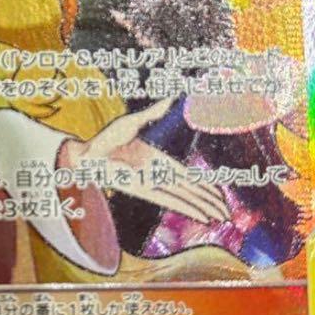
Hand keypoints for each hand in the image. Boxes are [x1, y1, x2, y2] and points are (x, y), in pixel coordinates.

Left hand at [63, 98, 230, 224]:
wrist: (86, 155)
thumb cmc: (104, 139)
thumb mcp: (132, 123)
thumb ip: (153, 113)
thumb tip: (170, 97)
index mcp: (157, 160)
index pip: (187, 176)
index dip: (204, 185)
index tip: (218, 192)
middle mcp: (158, 175)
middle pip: (191, 191)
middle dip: (210, 202)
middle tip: (228, 213)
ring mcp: (153, 184)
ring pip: (186, 199)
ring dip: (205, 208)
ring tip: (223, 217)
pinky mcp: (145, 191)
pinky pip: (172, 202)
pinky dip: (189, 210)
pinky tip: (203, 218)